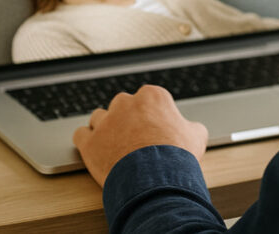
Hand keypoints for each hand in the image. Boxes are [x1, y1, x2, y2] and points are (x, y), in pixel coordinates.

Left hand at [72, 85, 207, 186]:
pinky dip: (86, 141)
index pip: (148, 99)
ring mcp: (106, 122)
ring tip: (114, 146)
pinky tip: (95, 149)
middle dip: (127, 119)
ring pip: (99, 117)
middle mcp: (126, 103)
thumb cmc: (177, 157)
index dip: (151, 115)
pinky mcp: (90, 142)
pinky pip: (81, 135)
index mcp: (152, 97)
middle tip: (135, 138)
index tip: (152, 128)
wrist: (157, 181)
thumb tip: (192, 129)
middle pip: (122, 105)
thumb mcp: (197, 137)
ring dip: (105, 129)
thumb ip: (191, 127)